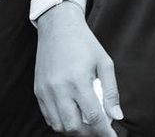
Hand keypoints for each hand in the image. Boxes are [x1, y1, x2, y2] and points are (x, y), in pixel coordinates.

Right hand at [34, 1, 121, 135]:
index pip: (93, 117)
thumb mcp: (104, 62)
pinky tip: (73, 115)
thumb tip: (116, 116)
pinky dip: (62, 122)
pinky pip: (49, 117)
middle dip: (89, 133)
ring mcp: (46, 91)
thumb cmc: (85, 43)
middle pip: (74, 127)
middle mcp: (59, 88)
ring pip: (59, 126)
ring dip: (75, 130)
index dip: (104, 132)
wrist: (58, 27)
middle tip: (100, 129)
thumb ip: (111, 91)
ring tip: (88, 123)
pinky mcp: (38, 91)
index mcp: (78, 80)